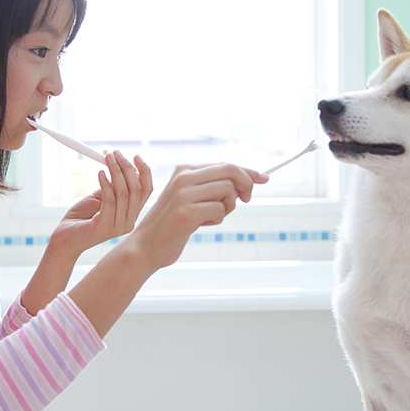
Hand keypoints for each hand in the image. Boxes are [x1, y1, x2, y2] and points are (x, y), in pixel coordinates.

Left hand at [50, 150, 152, 256]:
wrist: (64, 238)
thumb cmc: (82, 217)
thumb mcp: (101, 198)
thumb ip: (113, 187)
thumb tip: (121, 166)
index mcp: (131, 214)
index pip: (146, 191)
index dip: (144, 172)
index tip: (136, 155)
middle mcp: (129, 222)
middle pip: (136, 190)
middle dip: (127, 167)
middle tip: (115, 153)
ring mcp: (118, 226)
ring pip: (123, 193)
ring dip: (115, 171)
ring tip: (107, 158)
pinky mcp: (104, 226)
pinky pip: (109, 200)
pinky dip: (105, 183)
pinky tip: (100, 173)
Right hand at [128, 162, 268, 269]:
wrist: (146, 246)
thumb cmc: (173, 225)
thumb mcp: (190, 199)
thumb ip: (212, 187)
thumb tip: (249, 180)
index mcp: (184, 170)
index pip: (225, 164)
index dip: (248, 171)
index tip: (264, 178)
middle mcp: (183, 177)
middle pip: (230, 170)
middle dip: (246, 184)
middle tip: (246, 200)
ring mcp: (184, 194)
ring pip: (228, 190)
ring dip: (227, 207)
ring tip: (210, 217)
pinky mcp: (186, 212)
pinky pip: (220, 210)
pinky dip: (216, 220)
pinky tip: (199, 225)